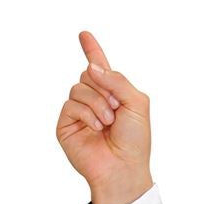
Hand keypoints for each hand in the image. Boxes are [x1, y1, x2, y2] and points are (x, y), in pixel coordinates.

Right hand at [56, 29, 152, 203]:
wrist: (124, 169)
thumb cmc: (135, 142)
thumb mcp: (137, 104)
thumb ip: (118, 80)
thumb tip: (92, 67)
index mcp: (112, 94)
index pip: (99, 68)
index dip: (92, 50)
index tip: (84, 35)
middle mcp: (93, 101)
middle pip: (88, 73)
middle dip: (104, 88)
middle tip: (116, 109)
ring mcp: (78, 113)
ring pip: (78, 87)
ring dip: (97, 103)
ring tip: (108, 123)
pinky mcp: (66, 125)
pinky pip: (70, 104)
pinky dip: (86, 113)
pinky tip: (96, 128)